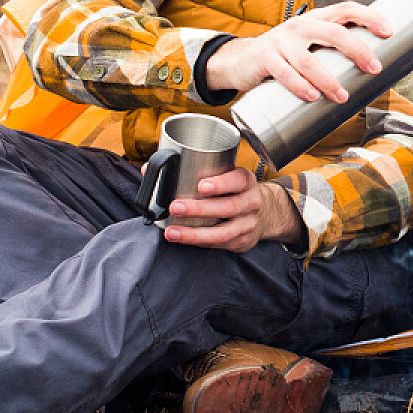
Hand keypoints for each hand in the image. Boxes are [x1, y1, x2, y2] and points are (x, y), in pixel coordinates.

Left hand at [162, 170, 304, 251]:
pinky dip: (199, 242)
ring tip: (172, 232)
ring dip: (195, 233)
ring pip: (223, 232)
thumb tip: (147, 168)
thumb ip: (190, 169)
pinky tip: (182, 239)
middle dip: (200, 209)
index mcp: (246, 182)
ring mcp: (247, 224)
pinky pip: (219, 244)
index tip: (201, 185)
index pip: (238, 180)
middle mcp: (251, 203)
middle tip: (175, 206)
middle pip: (229, 207)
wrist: (264, 213)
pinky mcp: (241, 242)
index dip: (221, 183)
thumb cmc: (234, 191)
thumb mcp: (224, 174)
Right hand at [204, 2, 392, 102]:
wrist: (241, 60)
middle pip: (333, 32)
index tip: (389, 31)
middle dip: (357, 49)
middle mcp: (300, 26)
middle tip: (374, 68)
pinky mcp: (264, 58)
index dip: (369, 17)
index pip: (346, 9)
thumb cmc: (284, 54)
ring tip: (342, 96)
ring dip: (328, 79)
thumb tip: (373, 70)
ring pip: (308, 59)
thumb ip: (333, 52)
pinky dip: (299, 85)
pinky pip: (284, 72)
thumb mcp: (309, 45)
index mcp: (315, 19)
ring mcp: (281, 41)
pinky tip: (312, 96)